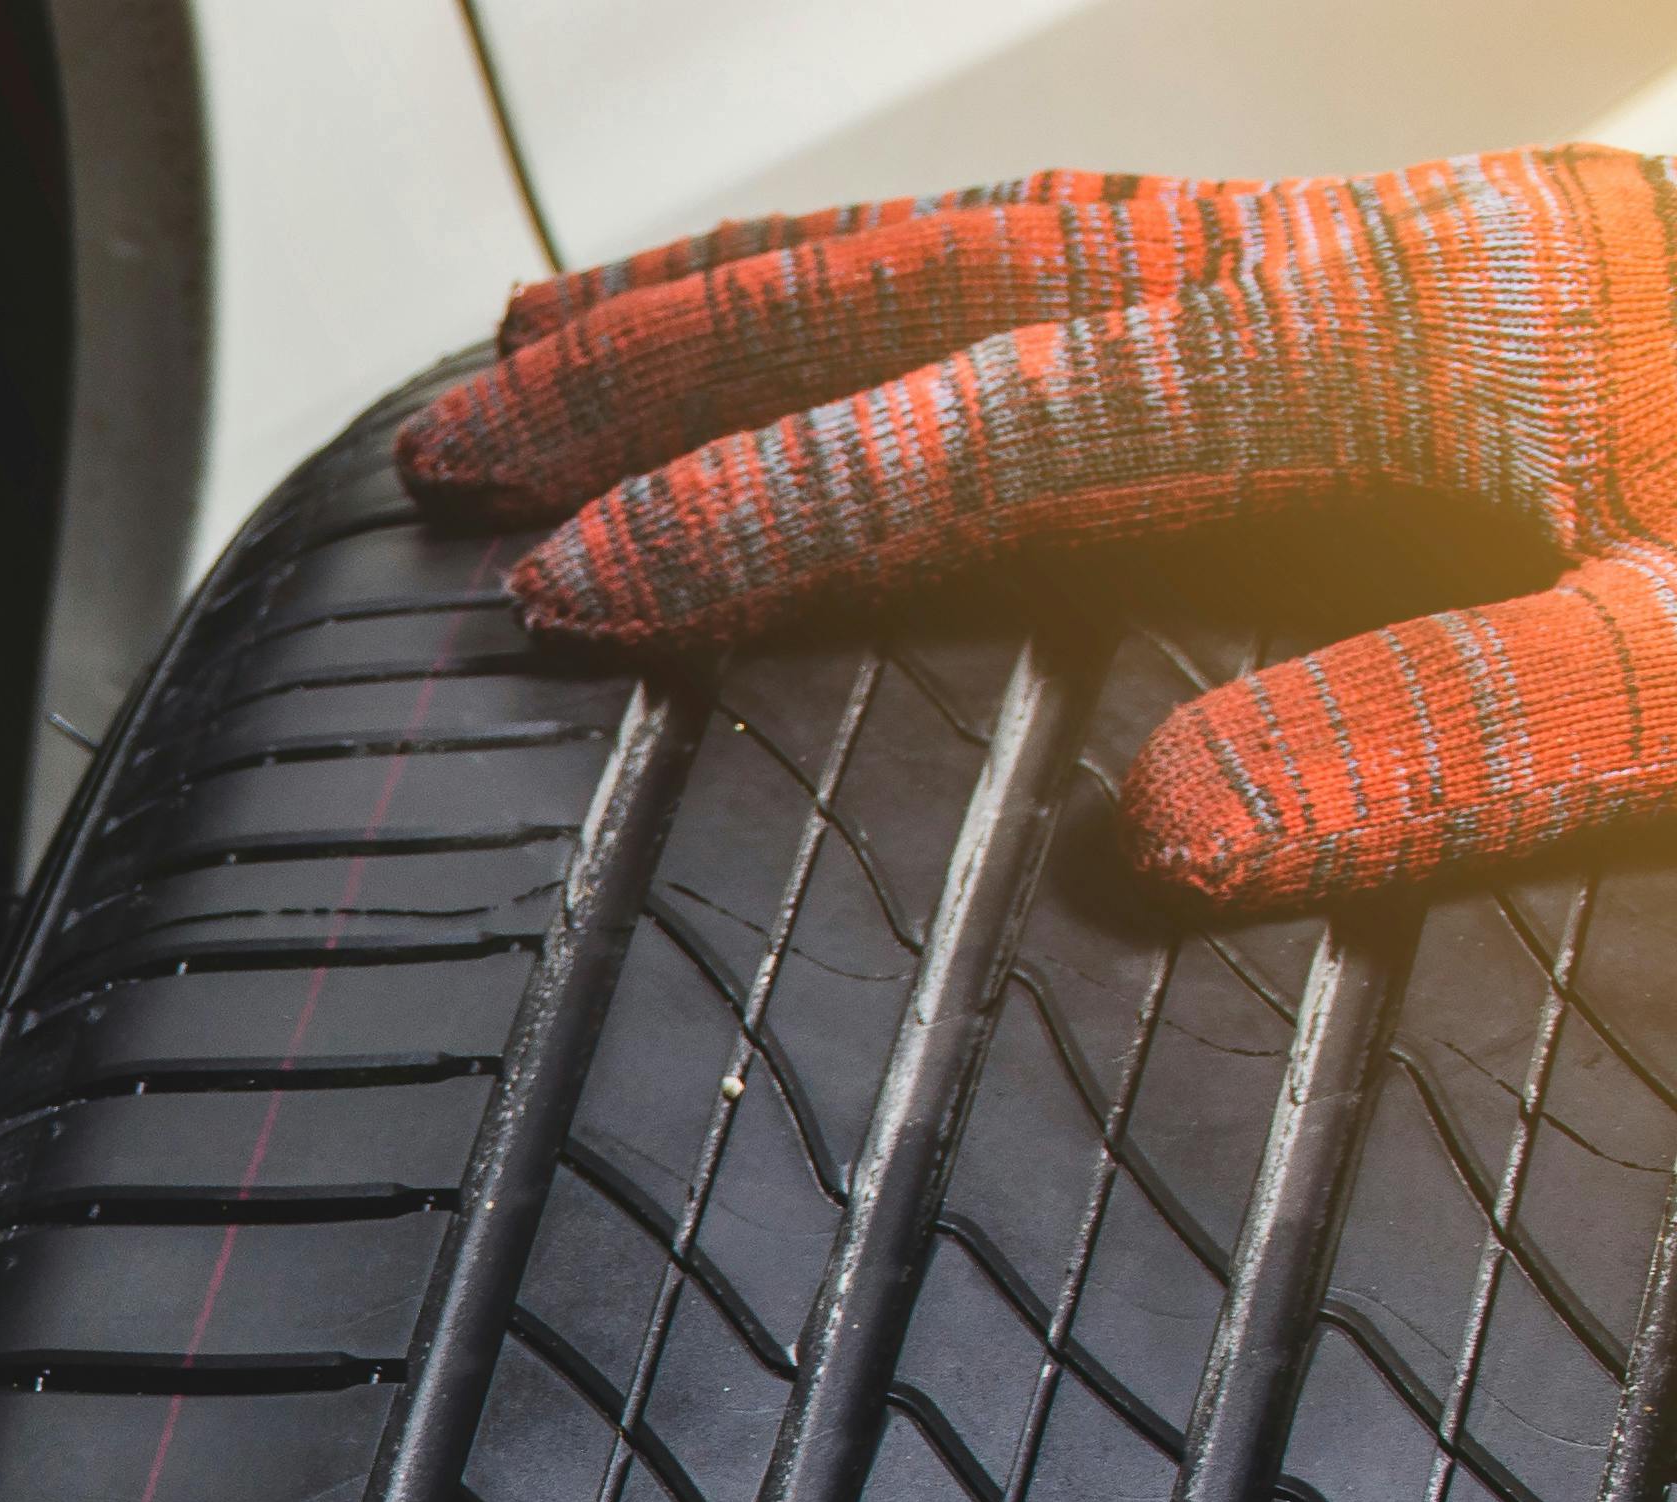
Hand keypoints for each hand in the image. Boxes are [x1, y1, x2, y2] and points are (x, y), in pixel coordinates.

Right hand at [392, 149, 1676, 903]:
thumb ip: (1462, 742)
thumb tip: (1164, 836)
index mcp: (1420, 337)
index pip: (1014, 420)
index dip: (775, 509)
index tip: (572, 583)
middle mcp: (1371, 262)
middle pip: (952, 283)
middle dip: (678, 366)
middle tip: (458, 450)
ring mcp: (1384, 259)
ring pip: (1000, 244)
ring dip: (756, 305)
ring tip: (541, 355)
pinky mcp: (1413, 290)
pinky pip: (1091, 261)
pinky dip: (916, 300)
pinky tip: (836, 341)